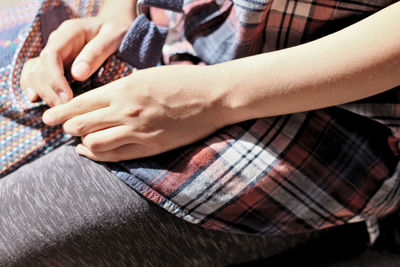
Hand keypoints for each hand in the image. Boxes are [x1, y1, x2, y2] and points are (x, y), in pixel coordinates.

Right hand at [20, 10, 133, 106]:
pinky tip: (35, 99)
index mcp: (70, 33)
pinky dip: (33, 86)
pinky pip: (35, 74)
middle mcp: (57, 42)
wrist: (115, 27)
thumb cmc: (117, 31)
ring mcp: (54, 53)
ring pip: (35, 73)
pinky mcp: (55, 63)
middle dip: (50, 91)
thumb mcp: (113, 37)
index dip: (55, 79)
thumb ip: (97, 52)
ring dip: (44, 93)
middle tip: (67, 108)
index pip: (50, 56)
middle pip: (40, 68)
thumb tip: (77, 75)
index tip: (67, 97)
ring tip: (61, 109)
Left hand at [42, 65, 227, 161]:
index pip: (80, 103)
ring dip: (82, 143)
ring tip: (81, 141)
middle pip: (79, 125)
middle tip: (65, 128)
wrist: (212, 96)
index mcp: (124, 88)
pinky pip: (114, 155)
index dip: (59, 113)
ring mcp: (138, 130)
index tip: (48, 118)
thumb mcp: (145, 76)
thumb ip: (120, 88)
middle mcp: (126, 110)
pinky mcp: (151, 146)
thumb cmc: (180, 82)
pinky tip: (92, 152)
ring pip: (92, 143)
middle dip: (67, 127)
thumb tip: (98, 101)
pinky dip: (98, 155)